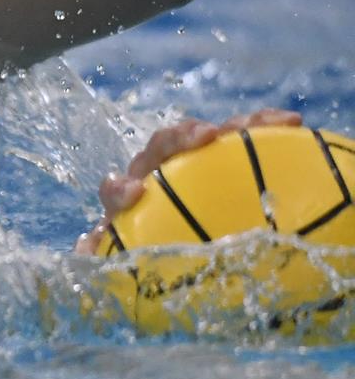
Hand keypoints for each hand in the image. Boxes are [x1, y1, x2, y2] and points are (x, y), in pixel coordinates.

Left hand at [75, 108, 301, 252]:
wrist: (189, 233)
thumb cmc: (159, 246)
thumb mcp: (138, 258)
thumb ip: (113, 257)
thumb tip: (89, 253)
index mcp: (131, 197)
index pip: (117, 189)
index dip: (120, 189)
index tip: (135, 194)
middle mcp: (156, 170)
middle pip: (162, 146)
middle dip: (179, 137)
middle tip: (206, 136)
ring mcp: (189, 158)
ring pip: (203, 135)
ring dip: (230, 125)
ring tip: (262, 123)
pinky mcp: (221, 152)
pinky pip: (242, 135)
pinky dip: (263, 126)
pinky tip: (290, 120)